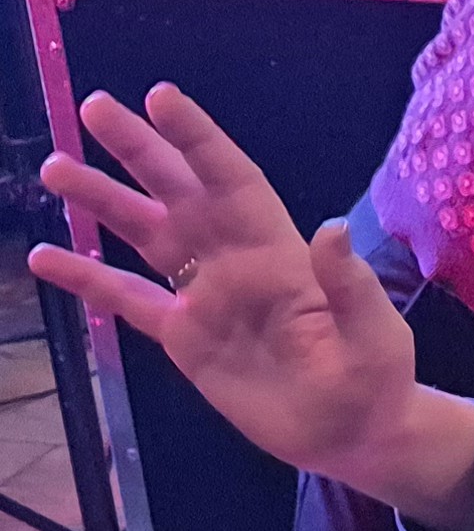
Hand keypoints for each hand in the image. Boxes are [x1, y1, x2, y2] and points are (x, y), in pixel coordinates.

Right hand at [28, 87, 473, 521]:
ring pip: (146, 233)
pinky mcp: (183, 336)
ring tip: (55, 168)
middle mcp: (235, 261)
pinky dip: (86, 277)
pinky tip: (43, 257)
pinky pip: (126, 298)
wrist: (353, 433)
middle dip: (140, 149)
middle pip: (179, 192)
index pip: (231, 180)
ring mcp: (205, 296)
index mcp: (279, 251)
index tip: (160, 97)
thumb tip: (329, 228)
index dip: (197, 139)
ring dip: (103, 201)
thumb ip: (349, 284)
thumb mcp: (372, 332)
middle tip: (95, 107)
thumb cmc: (373, 376)